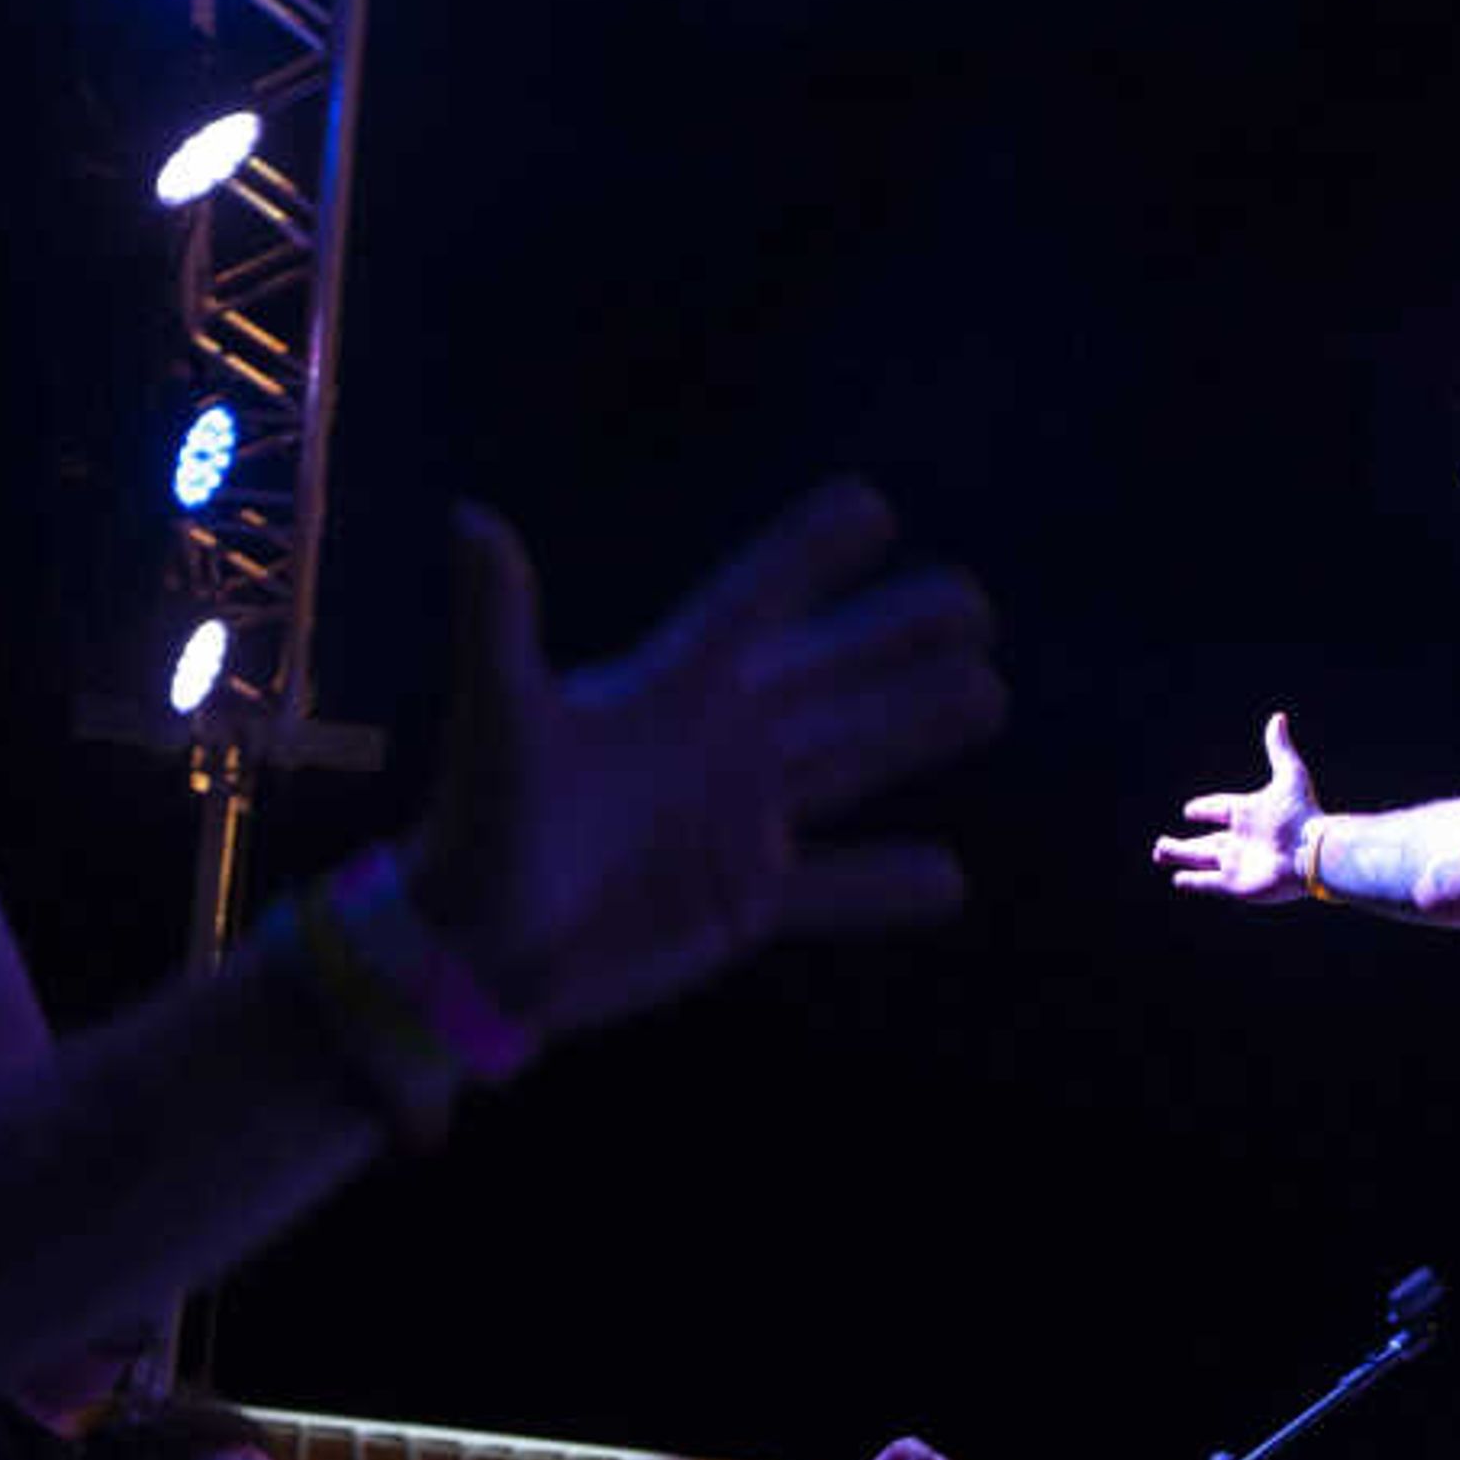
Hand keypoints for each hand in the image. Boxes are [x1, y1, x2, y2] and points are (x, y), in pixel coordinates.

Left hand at [402, 483, 999, 1035]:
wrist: (471, 952)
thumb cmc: (477, 826)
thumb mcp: (498, 718)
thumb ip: (498, 623)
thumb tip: (472, 519)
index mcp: (666, 688)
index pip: (753, 603)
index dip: (807, 556)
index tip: (872, 508)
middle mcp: (712, 743)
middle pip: (824, 673)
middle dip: (895, 636)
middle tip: (972, 602)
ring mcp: (733, 821)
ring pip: (845, 760)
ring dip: (913, 729)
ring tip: (987, 692)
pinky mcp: (740, 902)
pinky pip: (832, 891)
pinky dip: (884, 888)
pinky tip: (948, 880)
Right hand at [1153, 711, 1319, 900]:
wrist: (1312, 852)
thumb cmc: (1301, 815)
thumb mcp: (1290, 776)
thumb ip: (1279, 749)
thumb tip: (1278, 718)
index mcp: (1247, 814)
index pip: (1219, 809)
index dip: (1205, 809)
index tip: (1189, 810)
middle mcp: (1239, 839)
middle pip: (1205, 842)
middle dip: (1182, 844)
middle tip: (1161, 843)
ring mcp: (1236, 863)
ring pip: (1200, 860)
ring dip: (1180, 857)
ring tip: (1160, 853)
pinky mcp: (1235, 884)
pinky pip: (1208, 883)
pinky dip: (1193, 881)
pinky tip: (1178, 880)